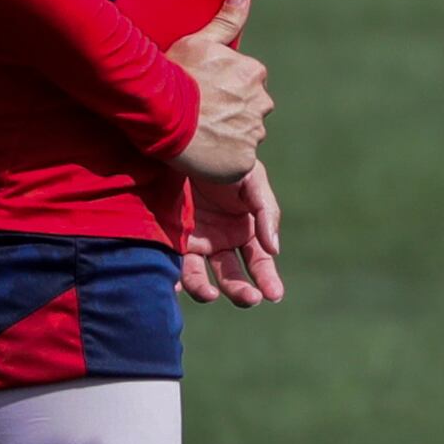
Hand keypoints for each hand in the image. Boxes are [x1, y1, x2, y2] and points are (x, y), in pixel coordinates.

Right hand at [165, 0, 272, 178]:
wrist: (160, 114)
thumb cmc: (174, 75)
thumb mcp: (198, 42)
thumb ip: (227, 19)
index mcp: (254, 72)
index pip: (248, 84)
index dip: (224, 90)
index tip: (202, 94)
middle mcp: (261, 102)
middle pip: (250, 111)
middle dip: (230, 114)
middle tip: (199, 116)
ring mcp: (254, 133)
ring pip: (244, 136)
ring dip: (227, 137)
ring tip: (198, 135)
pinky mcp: (244, 162)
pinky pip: (239, 163)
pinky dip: (224, 160)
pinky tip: (202, 153)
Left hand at [181, 159, 283, 306]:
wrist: (184, 144)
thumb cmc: (223, 162)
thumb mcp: (253, 181)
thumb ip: (266, 214)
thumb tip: (275, 250)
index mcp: (244, 230)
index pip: (259, 262)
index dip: (268, 279)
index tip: (274, 294)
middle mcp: (219, 242)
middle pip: (232, 276)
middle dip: (242, 291)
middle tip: (250, 299)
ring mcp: (193, 243)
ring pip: (200, 276)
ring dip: (206, 290)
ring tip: (210, 294)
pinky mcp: (169, 240)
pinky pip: (170, 265)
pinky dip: (172, 279)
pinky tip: (174, 285)